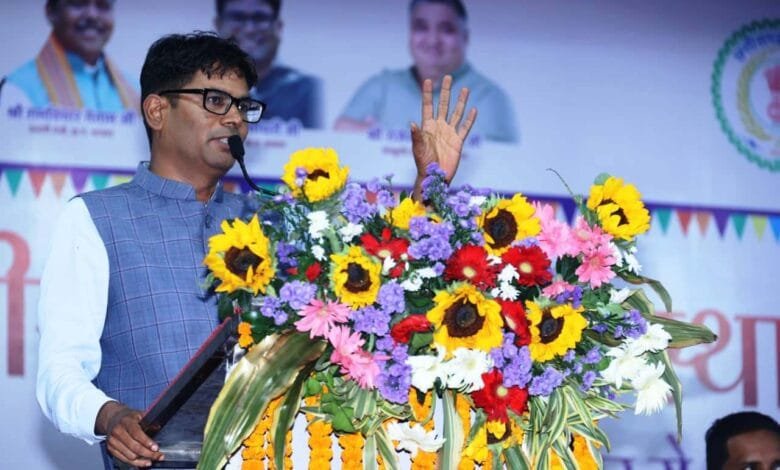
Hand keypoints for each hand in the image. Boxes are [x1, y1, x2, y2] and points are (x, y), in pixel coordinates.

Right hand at [96, 401, 163, 466]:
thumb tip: (158, 427)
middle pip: (134, 447)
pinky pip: (124, 459)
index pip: (136, 433)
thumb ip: (148, 421)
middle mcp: (118, 431)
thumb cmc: (128, 417)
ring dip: (142, 460)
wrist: (113, 418)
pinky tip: (143, 462)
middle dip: (148, 453)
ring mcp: (113, 441)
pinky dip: (135, 463)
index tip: (156, 448)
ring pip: (129, 456)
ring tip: (152, 459)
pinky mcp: (111, 448)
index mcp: (126, 421)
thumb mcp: (139, 414)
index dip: (147, 442)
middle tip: (158, 456)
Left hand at [411, 75, 476, 199]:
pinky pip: (465, 128)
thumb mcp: (418, 149)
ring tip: (465, 88)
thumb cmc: (423, 164)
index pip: (428, 106)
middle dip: (446, 91)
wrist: (434, 177)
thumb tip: (412, 124)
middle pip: (443, 105)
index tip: (428, 80)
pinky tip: (473, 110)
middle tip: (448, 77)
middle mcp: (439, 127)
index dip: (428, 93)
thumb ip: (417, 136)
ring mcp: (449, 133)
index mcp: (427, 127)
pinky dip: (470, 119)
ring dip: (461, 101)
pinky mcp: (458, 141)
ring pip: (456, 113)